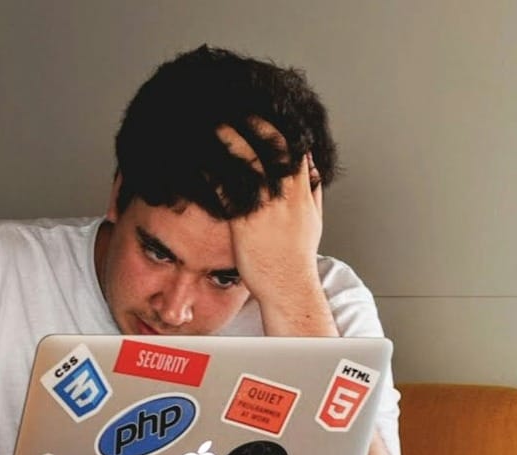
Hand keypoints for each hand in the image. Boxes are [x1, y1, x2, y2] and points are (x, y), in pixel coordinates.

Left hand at [217, 119, 334, 335]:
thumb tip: (314, 172)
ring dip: (232, 139)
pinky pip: (230, 189)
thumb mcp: (313, 221)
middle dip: (256, 123)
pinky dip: (216, 171)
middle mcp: (287, 195)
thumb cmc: (296, 258)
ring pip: (250, 162)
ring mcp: (267, 207)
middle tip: (238, 106)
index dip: (280, 126)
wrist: (288, 286)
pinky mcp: (246, 222)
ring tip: (215, 122)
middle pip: (274, 146)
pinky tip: (202, 160)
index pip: (295, 148)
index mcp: (303, 192)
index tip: (266, 111)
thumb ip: (312, 193)